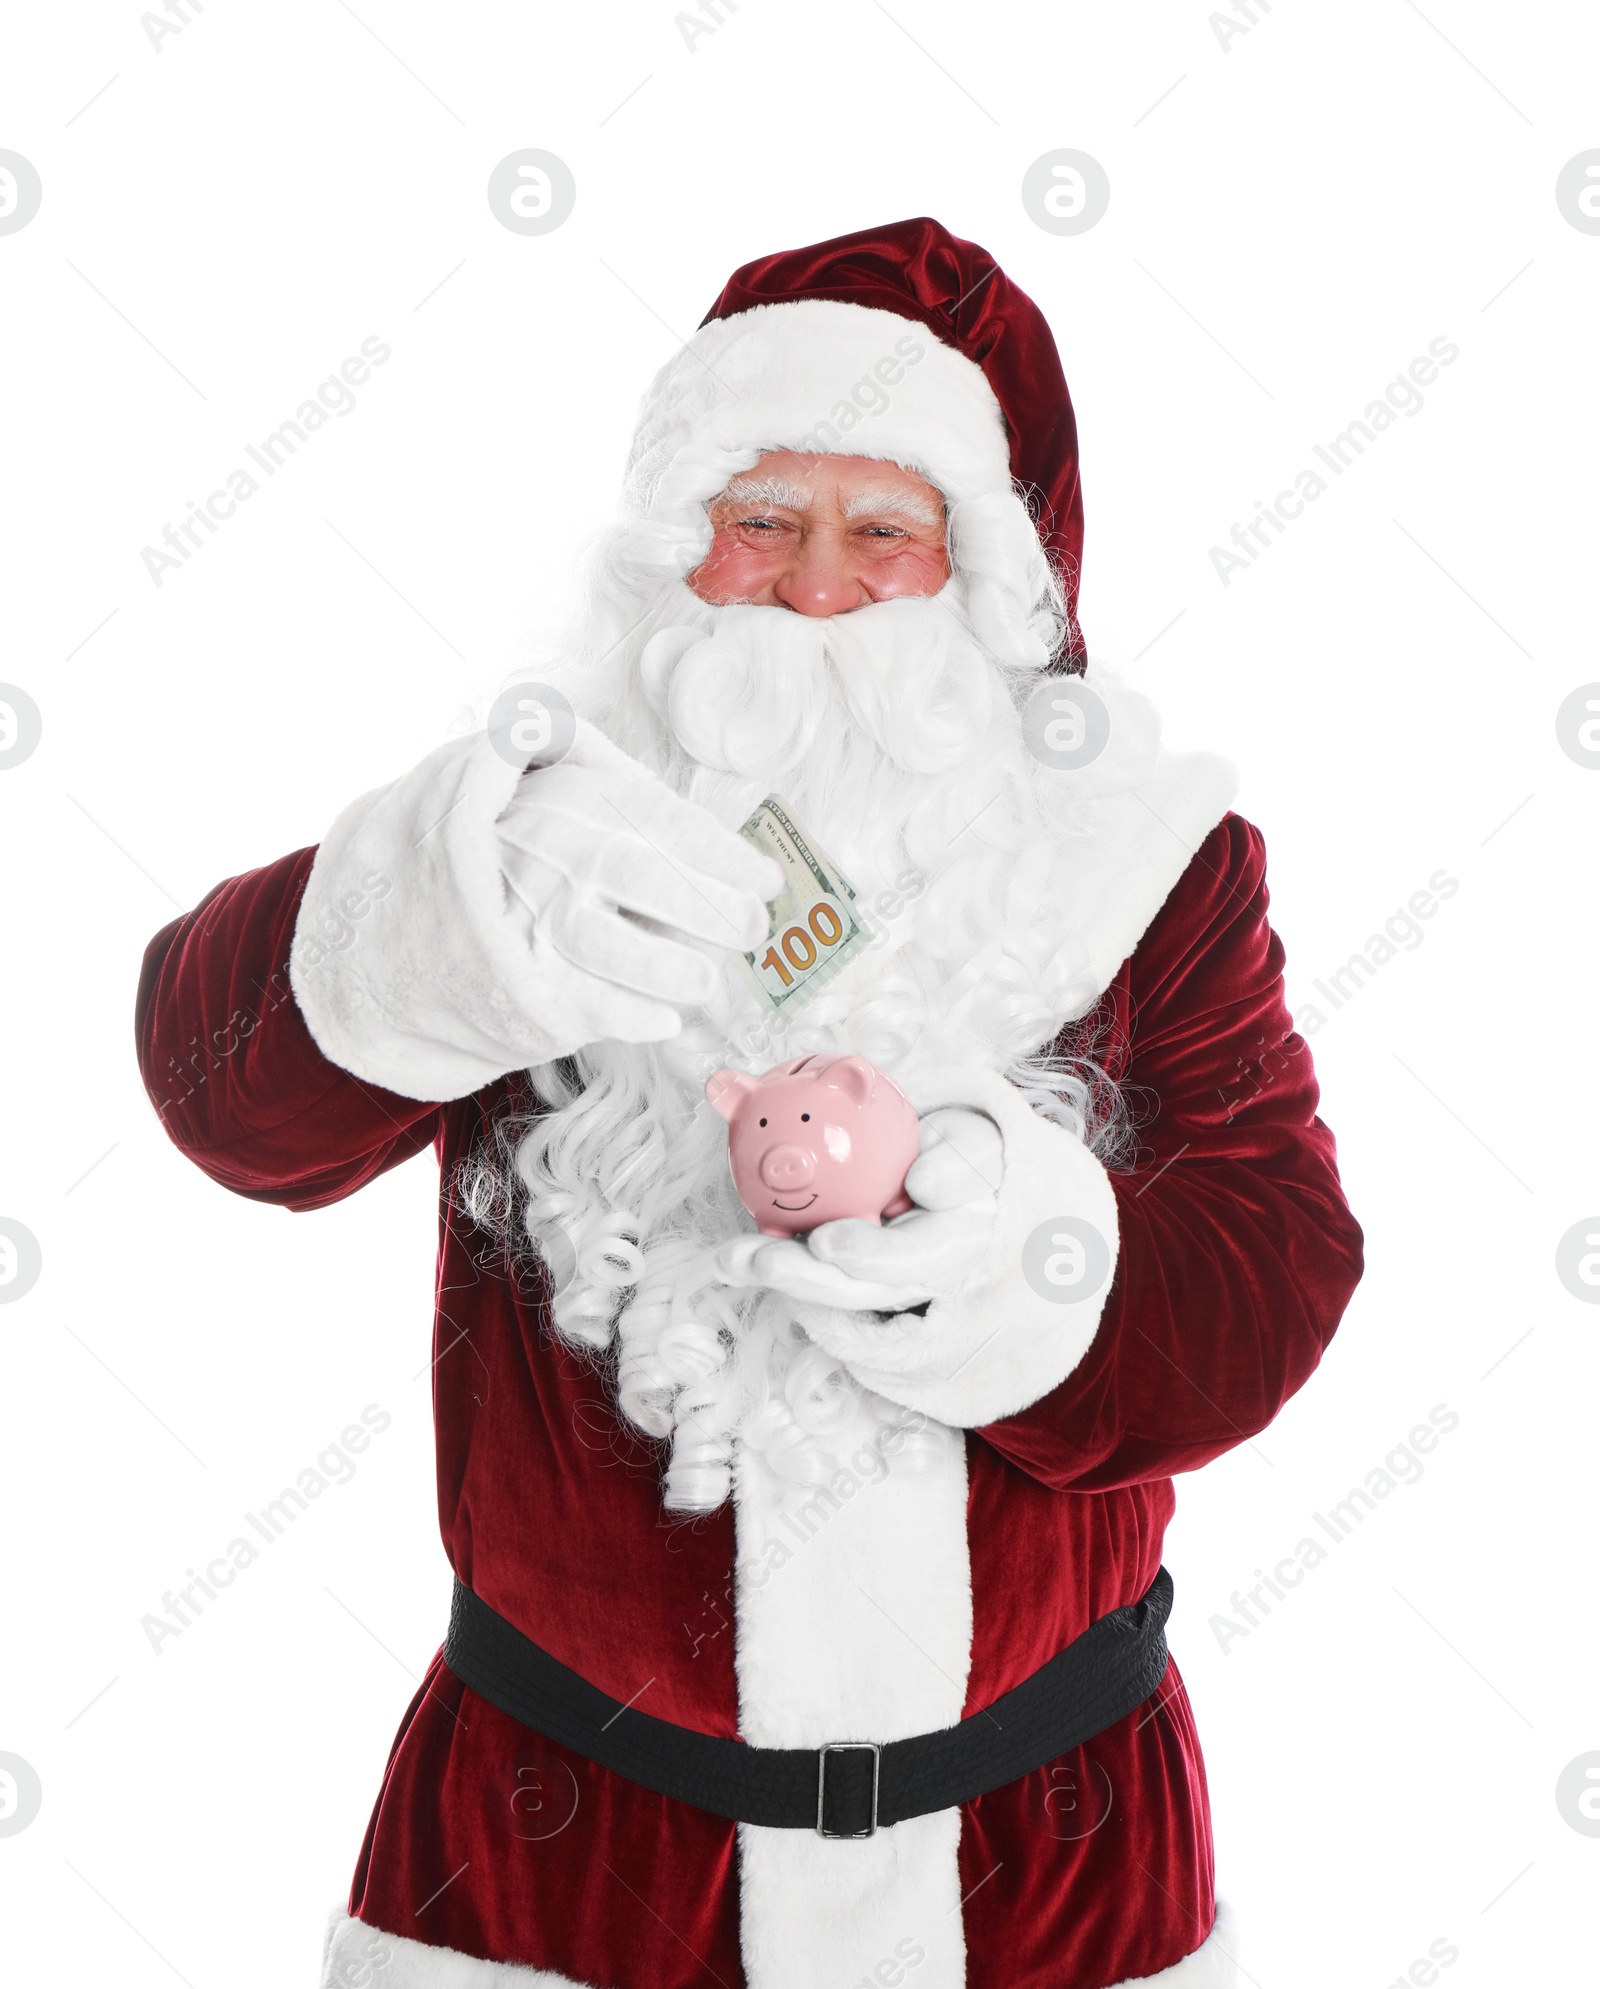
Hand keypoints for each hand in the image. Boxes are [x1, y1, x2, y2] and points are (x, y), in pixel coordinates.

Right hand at [496, 724, 780, 1043]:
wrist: (407, 902)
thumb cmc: (512, 846)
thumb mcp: (553, 791)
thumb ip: (622, 793)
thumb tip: (709, 828)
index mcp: (570, 802)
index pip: (660, 822)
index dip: (722, 855)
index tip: (766, 881)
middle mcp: (547, 856)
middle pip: (642, 878)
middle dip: (711, 907)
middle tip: (752, 930)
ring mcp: (525, 919)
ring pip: (609, 944)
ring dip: (671, 968)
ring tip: (707, 982)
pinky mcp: (513, 980)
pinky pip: (581, 1002)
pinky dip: (630, 1015)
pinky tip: (666, 1019)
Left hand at [713, 1106, 1002, 1313]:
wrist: (954, 1163)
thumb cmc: (964, 1150)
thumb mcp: (979, 1144)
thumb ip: (961, 1160)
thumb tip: (923, 1183)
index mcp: (949, 1248)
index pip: (913, 1261)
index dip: (870, 1259)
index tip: (828, 1243)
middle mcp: (908, 1276)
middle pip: (856, 1289)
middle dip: (804, 1280)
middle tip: (760, 1260)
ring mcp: (871, 1278)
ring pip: (822, 1285)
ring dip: (774, 1274)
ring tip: (729, 1259)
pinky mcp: (840, 1270)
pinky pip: (801, 1266)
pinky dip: (764, 1260)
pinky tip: (727, 1255)